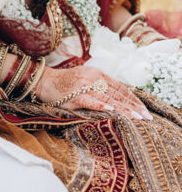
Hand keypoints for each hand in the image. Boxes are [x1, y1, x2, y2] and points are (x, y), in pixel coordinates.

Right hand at [35, 65, 151, 119]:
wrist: (44, 81)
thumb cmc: (65, 83)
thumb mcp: (85, 80)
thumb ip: (100, 86)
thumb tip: (117, 99)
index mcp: (98, 73)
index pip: (120, 87)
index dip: (133, 99)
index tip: (143, 109)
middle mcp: (93, 78)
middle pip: (118, 94)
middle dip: (133, 107)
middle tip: (147, 117)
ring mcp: (84, 86)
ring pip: (109, 99)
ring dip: (125, 110)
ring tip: (137, 118)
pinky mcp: (76, 96)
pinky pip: (93, 102)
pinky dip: (104, 107)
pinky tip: (115, 112)